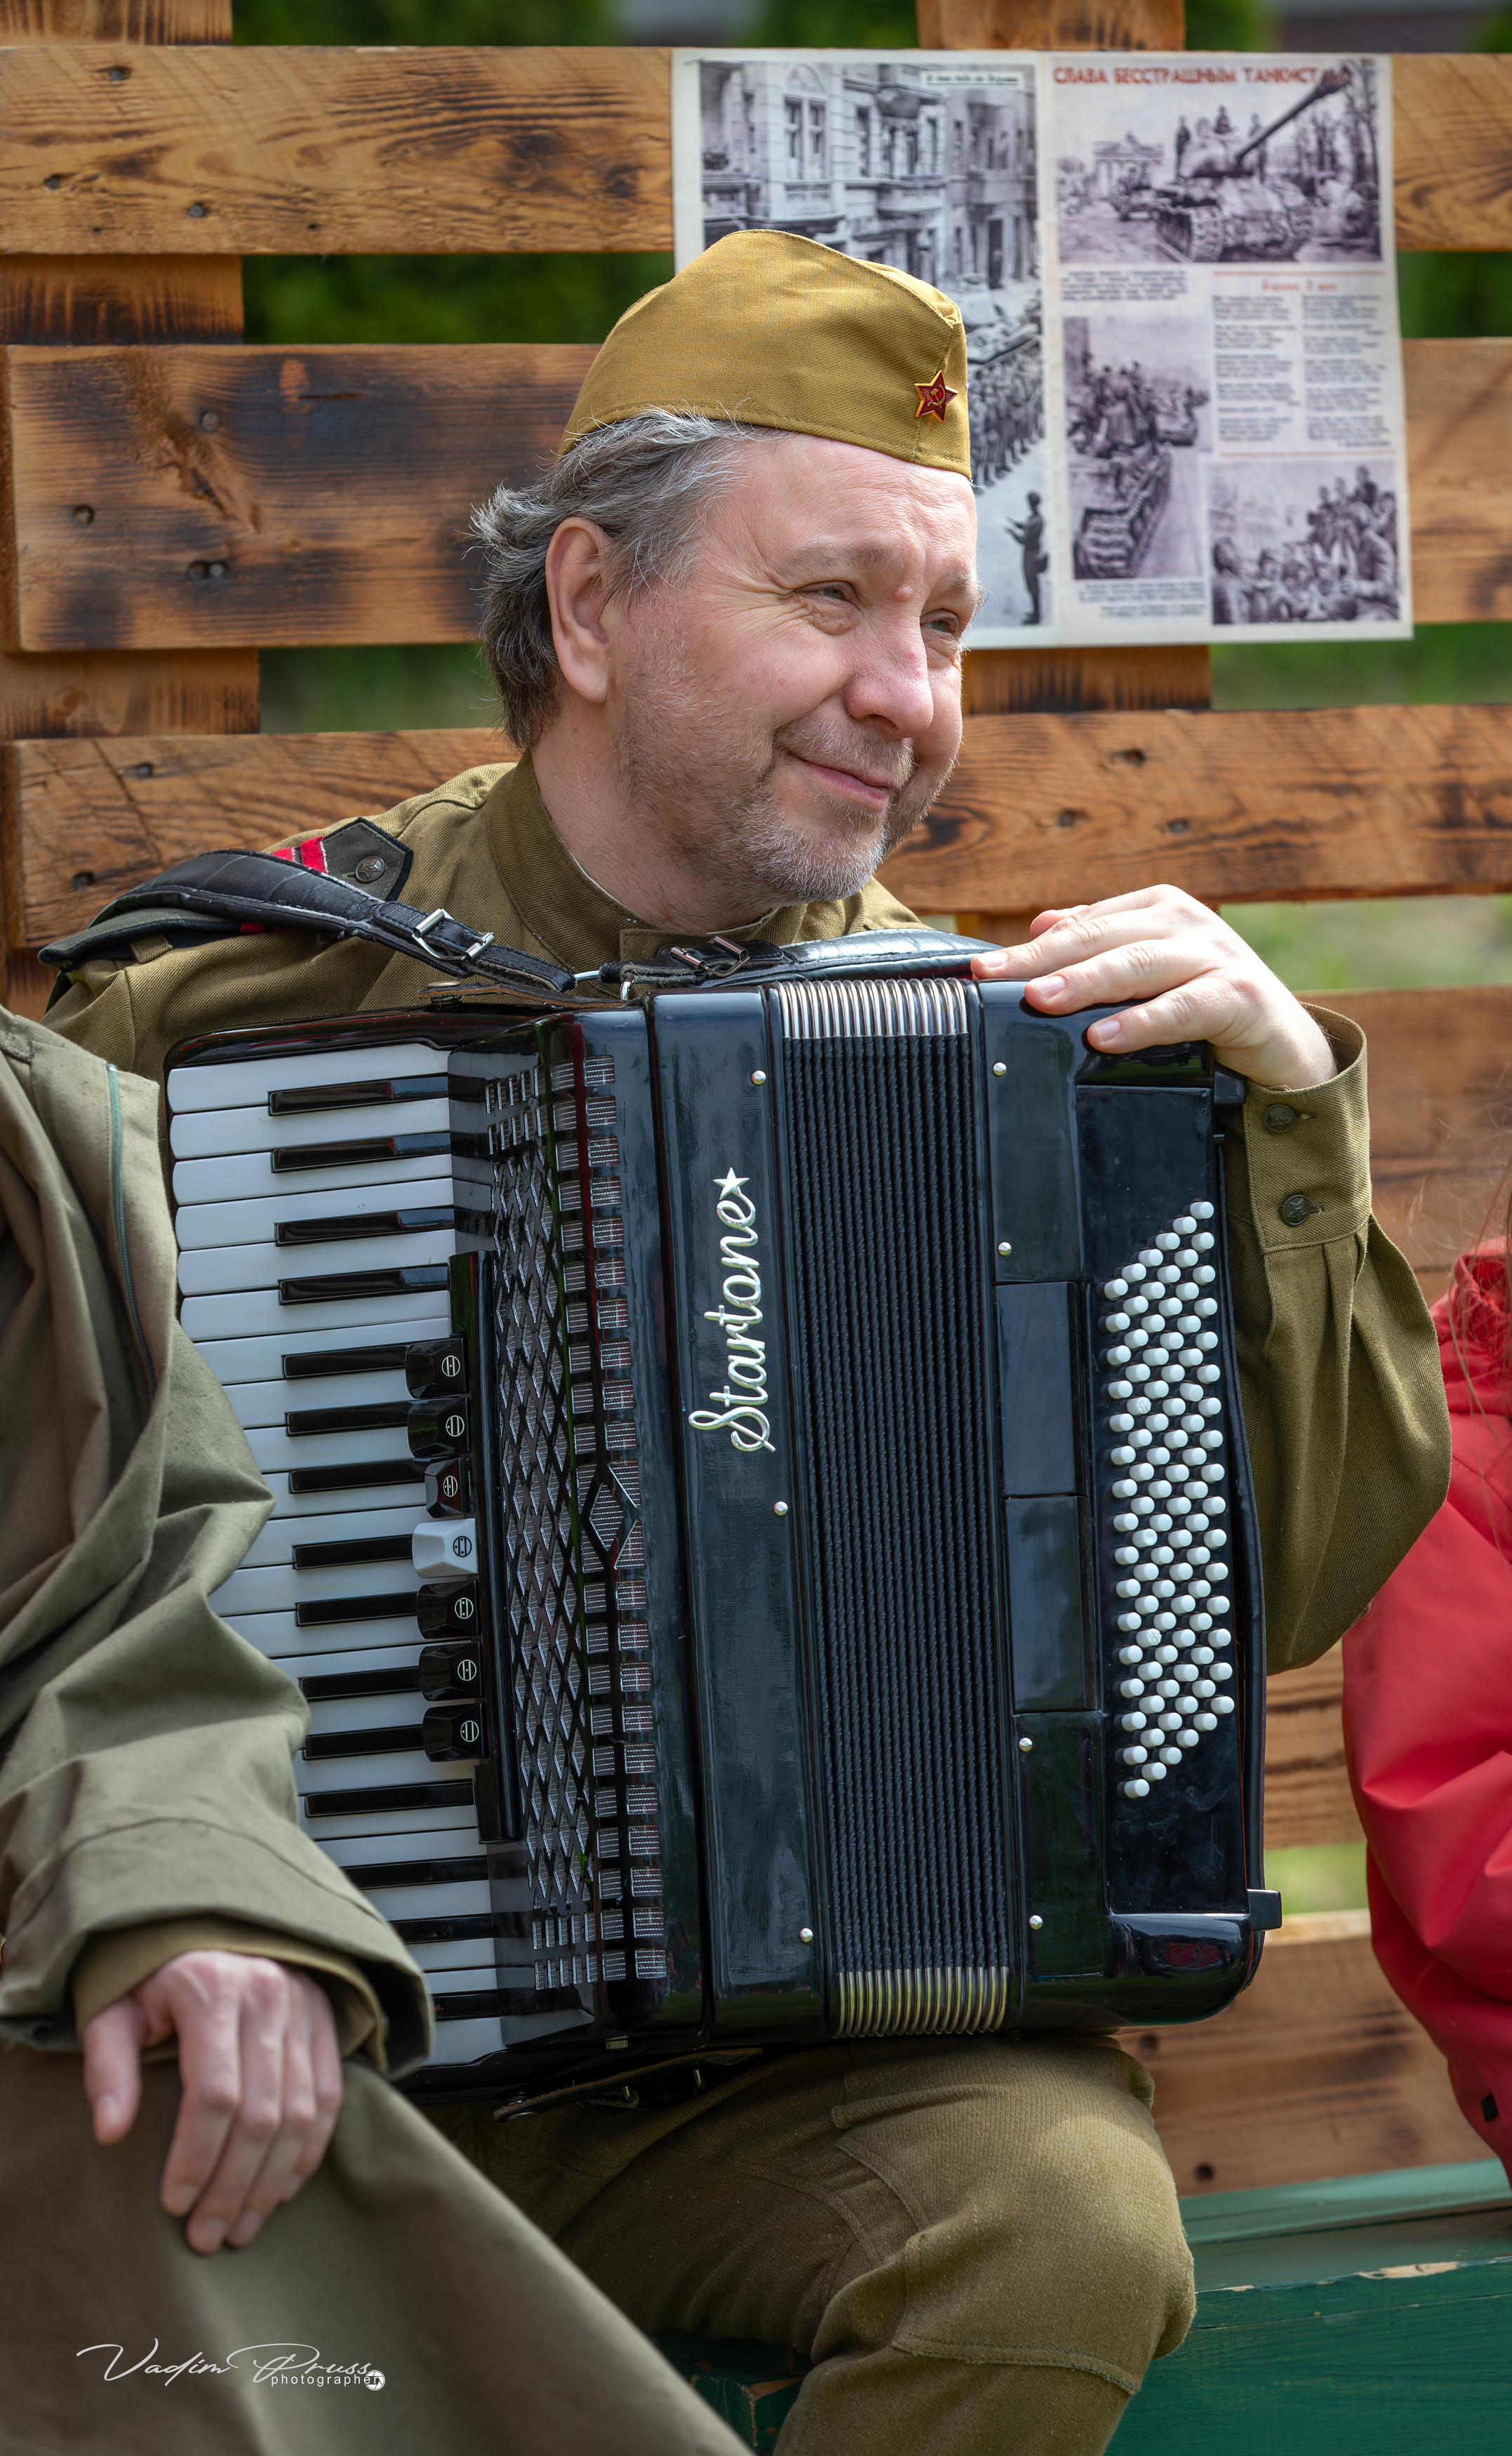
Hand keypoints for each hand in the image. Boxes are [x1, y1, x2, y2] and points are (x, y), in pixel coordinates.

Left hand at [82, 1951, 342, 2254]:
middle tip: (208, 2236)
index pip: (213, 2094)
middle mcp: (269, 1994)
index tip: (173, 2205)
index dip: (195, 2158)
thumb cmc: (153, 1979)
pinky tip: (281, 2189)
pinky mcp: (326, 2020)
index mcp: (212, 1988)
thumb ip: (108, 2067)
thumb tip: (110, 2132)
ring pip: (301, 2114)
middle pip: (261, 2113)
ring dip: (271, 2182)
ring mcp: (305, 2006)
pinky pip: (329, 2097)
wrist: (210, 1926)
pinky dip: (308, 2152)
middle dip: (233, 2186)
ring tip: (241, 2227)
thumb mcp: (114, 2010)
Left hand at [972, 885, 1335, 1090]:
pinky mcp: (1242, 996)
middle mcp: (1185, 923)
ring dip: (1086, 981)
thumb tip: (1042, 924)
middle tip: (994, 978)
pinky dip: (1144, 1022)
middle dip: (1043, 960)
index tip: (980, 970)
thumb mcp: (1148, 977)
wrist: (1285, 1050)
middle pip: (1102, 938)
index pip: (1081, 926)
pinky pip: (1185, 1007)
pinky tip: (1106, 1036)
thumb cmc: (1206, 1011)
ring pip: (1139, 964)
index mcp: (1156, 910)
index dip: (1029, 948)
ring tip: (1042, 999)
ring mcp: (1217, 955)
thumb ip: (1102, 948)